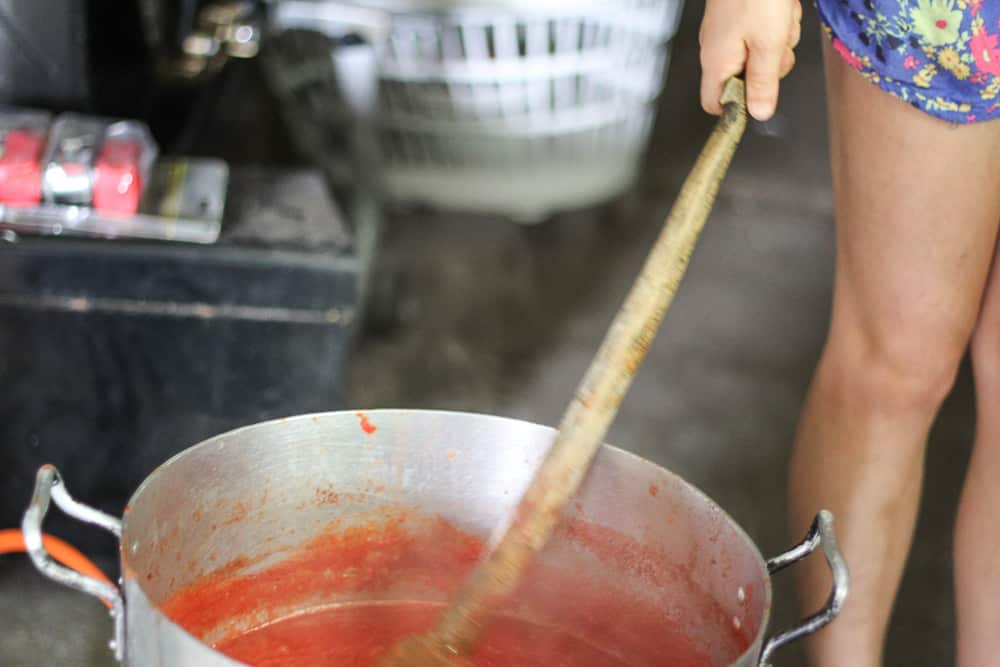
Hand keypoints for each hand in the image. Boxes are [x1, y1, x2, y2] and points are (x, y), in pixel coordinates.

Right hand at [699, 0, 801, 120]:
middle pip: (745, 80)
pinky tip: (780, 10)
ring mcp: (726, 33)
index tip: (760, 99)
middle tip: (779, 46)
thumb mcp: (768, 44)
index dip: (737, 109)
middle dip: (770, 67)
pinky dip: (776, 25)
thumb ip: (763, 83)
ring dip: (778, 42)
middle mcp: (716, 50)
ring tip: (781, 19)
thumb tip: (759, 114)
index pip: (715, 105)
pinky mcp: (738, 18)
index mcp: (717, 63)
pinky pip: (761, 33)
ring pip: (759, 55)